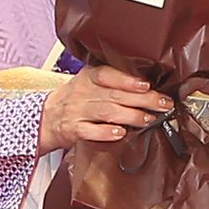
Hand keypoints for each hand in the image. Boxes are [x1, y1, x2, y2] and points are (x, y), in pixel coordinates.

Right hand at [37, 64, 174, 155]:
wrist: (46, 117)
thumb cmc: (75, 99)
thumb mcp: (87, 83)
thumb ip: (111, 82)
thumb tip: (148, 86)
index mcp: (87, 77)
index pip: (107, 75)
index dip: (127, 80)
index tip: (147, 85)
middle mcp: (81, 92)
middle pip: (114, 95)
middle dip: (142, 100)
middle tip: (163, 104)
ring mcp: (76, 111)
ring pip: (105, 112)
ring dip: (130, 116)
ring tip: (148, 119)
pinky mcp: (72, 129)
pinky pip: (90, 131)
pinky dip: (106, 132)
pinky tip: (120, 133)